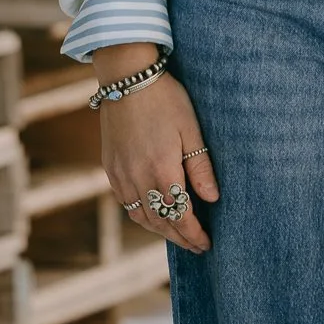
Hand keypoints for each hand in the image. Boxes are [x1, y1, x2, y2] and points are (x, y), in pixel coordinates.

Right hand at [98, 65, 218, 254]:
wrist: (125, 77)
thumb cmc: (164, 98)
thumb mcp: (190, 128)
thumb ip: (200, 166)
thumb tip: (213, 198)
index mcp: (161, 169)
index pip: (180, 215)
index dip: (193, 233)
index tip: (207, 243)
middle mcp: (137, 178)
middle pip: (160, 221)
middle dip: (180, 237)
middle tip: (196, 246)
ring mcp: (120, 174)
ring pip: (140, 215)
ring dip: (160, 230)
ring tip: (178, 235)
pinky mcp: (110, 167)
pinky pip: (126, 202)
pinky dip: (141, 215)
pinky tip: (153, 214)